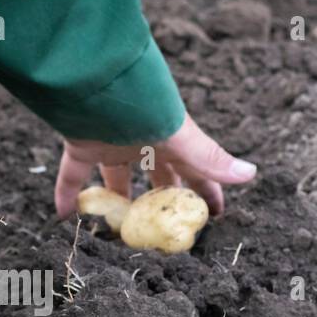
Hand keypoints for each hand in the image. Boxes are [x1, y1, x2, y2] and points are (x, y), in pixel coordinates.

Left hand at [54, 113, 257, 218]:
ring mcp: (112, 144)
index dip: (206, 192)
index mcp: (171, 140)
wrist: (98, 83)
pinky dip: (67, 194)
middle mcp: (143, 143)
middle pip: (156, 178)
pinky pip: (72, 175)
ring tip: (120, 233)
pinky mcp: (81, 145)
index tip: (214, 217)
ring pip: (115, 179)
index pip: (195, 171)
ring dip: (118, 203)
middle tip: (164, 232)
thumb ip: (210, 160)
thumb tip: (252, 173)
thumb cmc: (147, 107)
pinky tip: (65, 217)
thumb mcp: (182, 139)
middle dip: (161, 203)